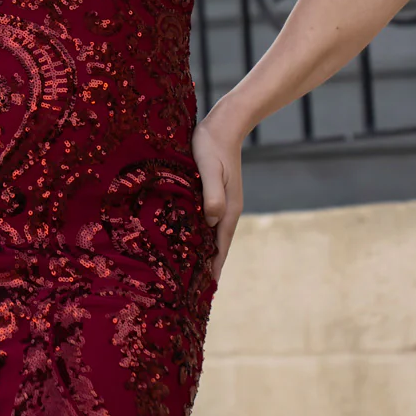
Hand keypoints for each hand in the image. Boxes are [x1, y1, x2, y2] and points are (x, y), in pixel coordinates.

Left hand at [191, 101, 248, 281]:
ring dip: (203, 251)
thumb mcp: (209, 169)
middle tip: (190, 289)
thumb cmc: (212, 146)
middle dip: (207, 265)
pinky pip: (208, 221)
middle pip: (217, 245)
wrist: (224, 124)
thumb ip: (212, 195)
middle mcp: (227, 210)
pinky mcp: (214, 193)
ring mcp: (222, 202)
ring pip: (212, 234)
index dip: (213, 269)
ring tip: (188, 270)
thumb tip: (212, 221)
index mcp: (228, 210)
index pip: (221, 248)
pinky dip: (200, 234)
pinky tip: (187, 237)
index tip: (204, 291)